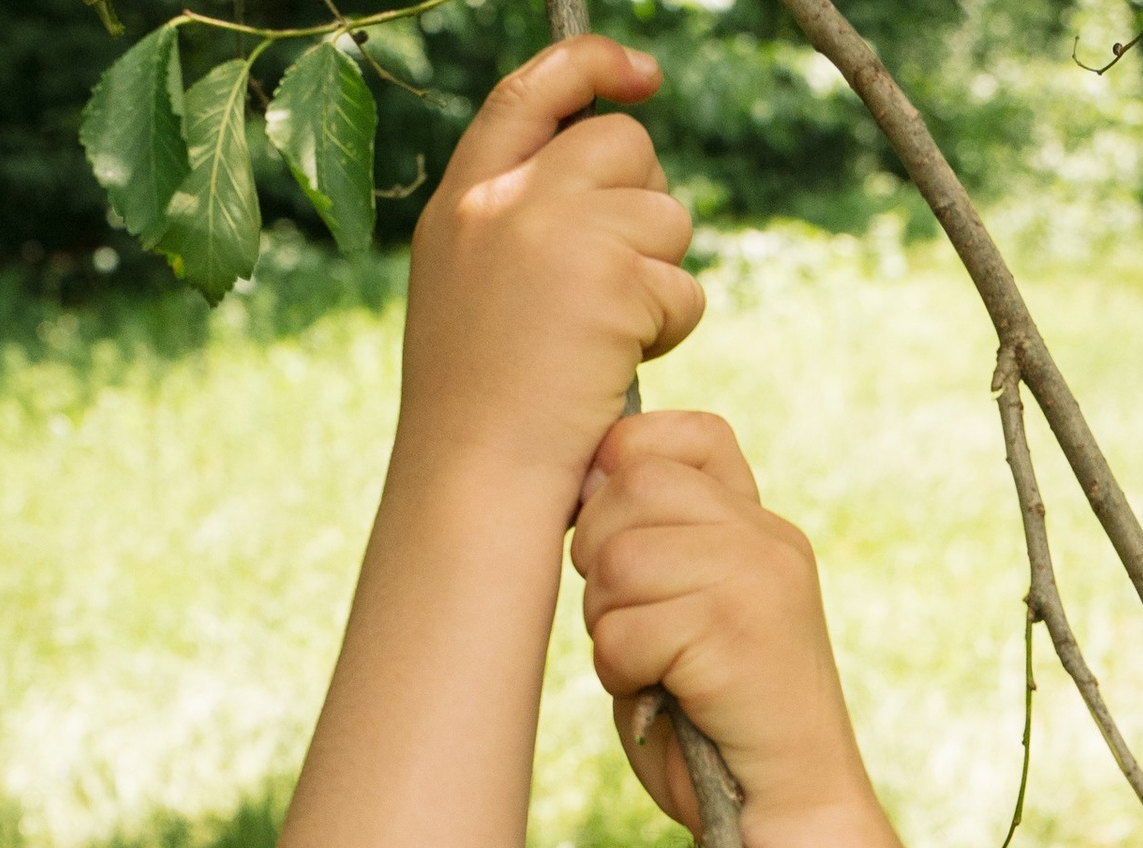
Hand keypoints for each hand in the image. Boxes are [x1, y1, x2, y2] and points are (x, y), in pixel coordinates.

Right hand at [396, 39, 701, 500]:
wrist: (474, 484)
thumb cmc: (477, 419)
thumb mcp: (470, 298)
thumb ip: (517, 229)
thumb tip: (607, 188)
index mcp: (462, 204)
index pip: (530, 93)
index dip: (592, 67)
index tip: (643, 75)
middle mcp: (505, 201)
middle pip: (620, 146)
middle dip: (645, 208)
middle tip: (622, 285)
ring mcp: (556, 233)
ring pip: (664, 215)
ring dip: (659, 279)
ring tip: (607, 345)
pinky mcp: (610, 280)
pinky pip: (681, 285)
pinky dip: (668, 332)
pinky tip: (618, 370)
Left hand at [570, 411, 874, 845]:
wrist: (788, 812)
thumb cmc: (717, 728)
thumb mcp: (686, 618)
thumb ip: (648, 552)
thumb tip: (584, 484)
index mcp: (759, 527)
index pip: (685, 437)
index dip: (627, 473)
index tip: (621, 546)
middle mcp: (766, 537)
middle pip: (631, 487)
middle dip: (599, 562)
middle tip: (630, 627)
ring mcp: (757, 579)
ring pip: (619, 561)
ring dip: (609, 628)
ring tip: (649, 669)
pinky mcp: (735, 631)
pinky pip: (624, 631)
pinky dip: (621, 675)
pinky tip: (660, 698)